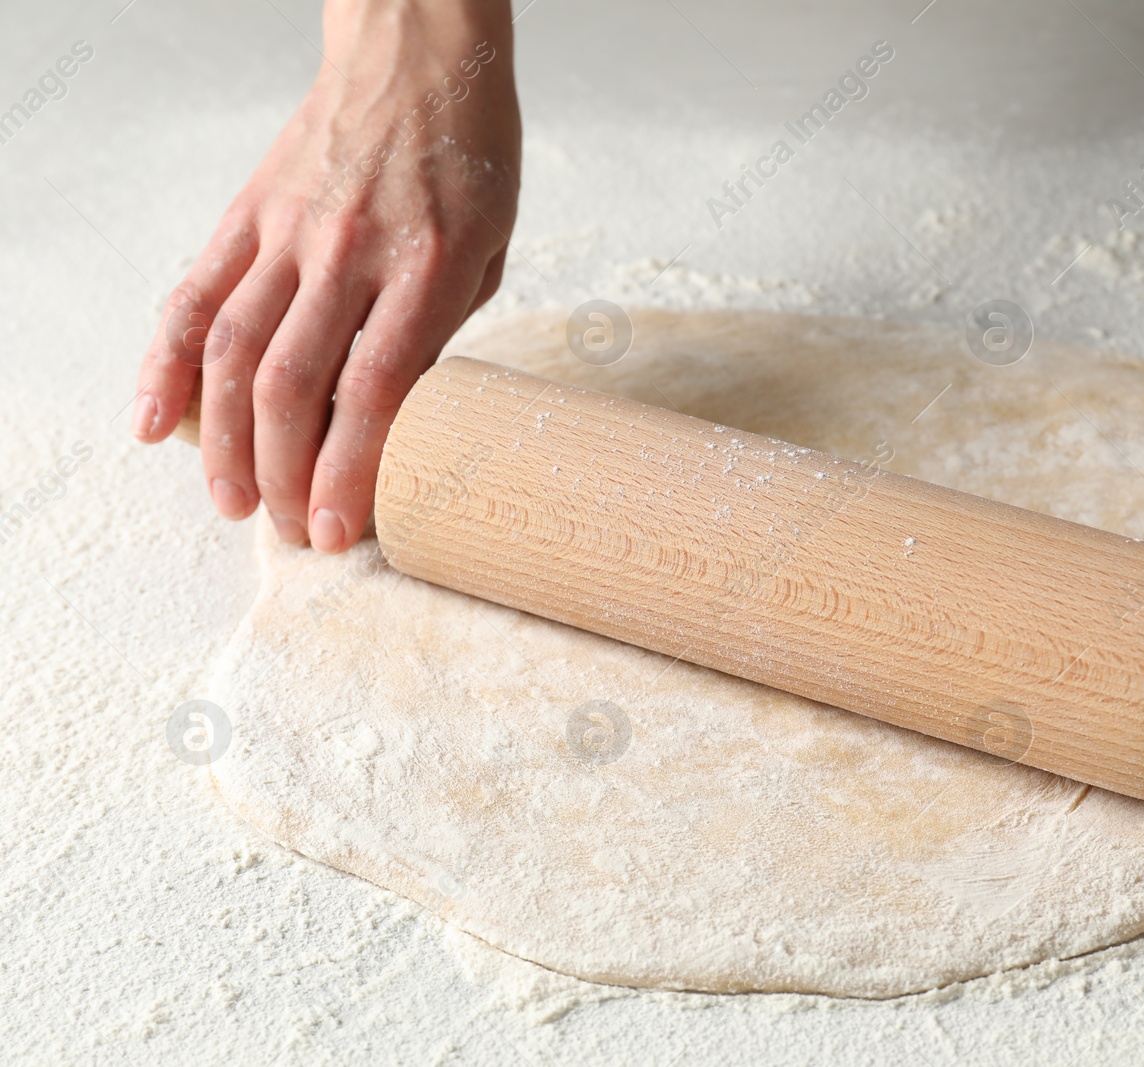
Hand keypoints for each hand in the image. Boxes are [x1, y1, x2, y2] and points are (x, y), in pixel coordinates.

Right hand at [132, 0, 519, 551]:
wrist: (420, 57)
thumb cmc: (470, 161)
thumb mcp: (489, 251)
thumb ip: (440, 332)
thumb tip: (393, 417)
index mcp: (428, 267)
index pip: (376, 389)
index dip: (350, 469)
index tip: (341, 529)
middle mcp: (351, 252)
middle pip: (295, 385)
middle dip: (287, 475)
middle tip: (291, 531)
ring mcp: (290, 232)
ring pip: (236, 350)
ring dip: (224, 440)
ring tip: (232, 502)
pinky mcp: (249, 215)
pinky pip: (195, 295)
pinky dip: (167, 362)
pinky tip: (155, 420)